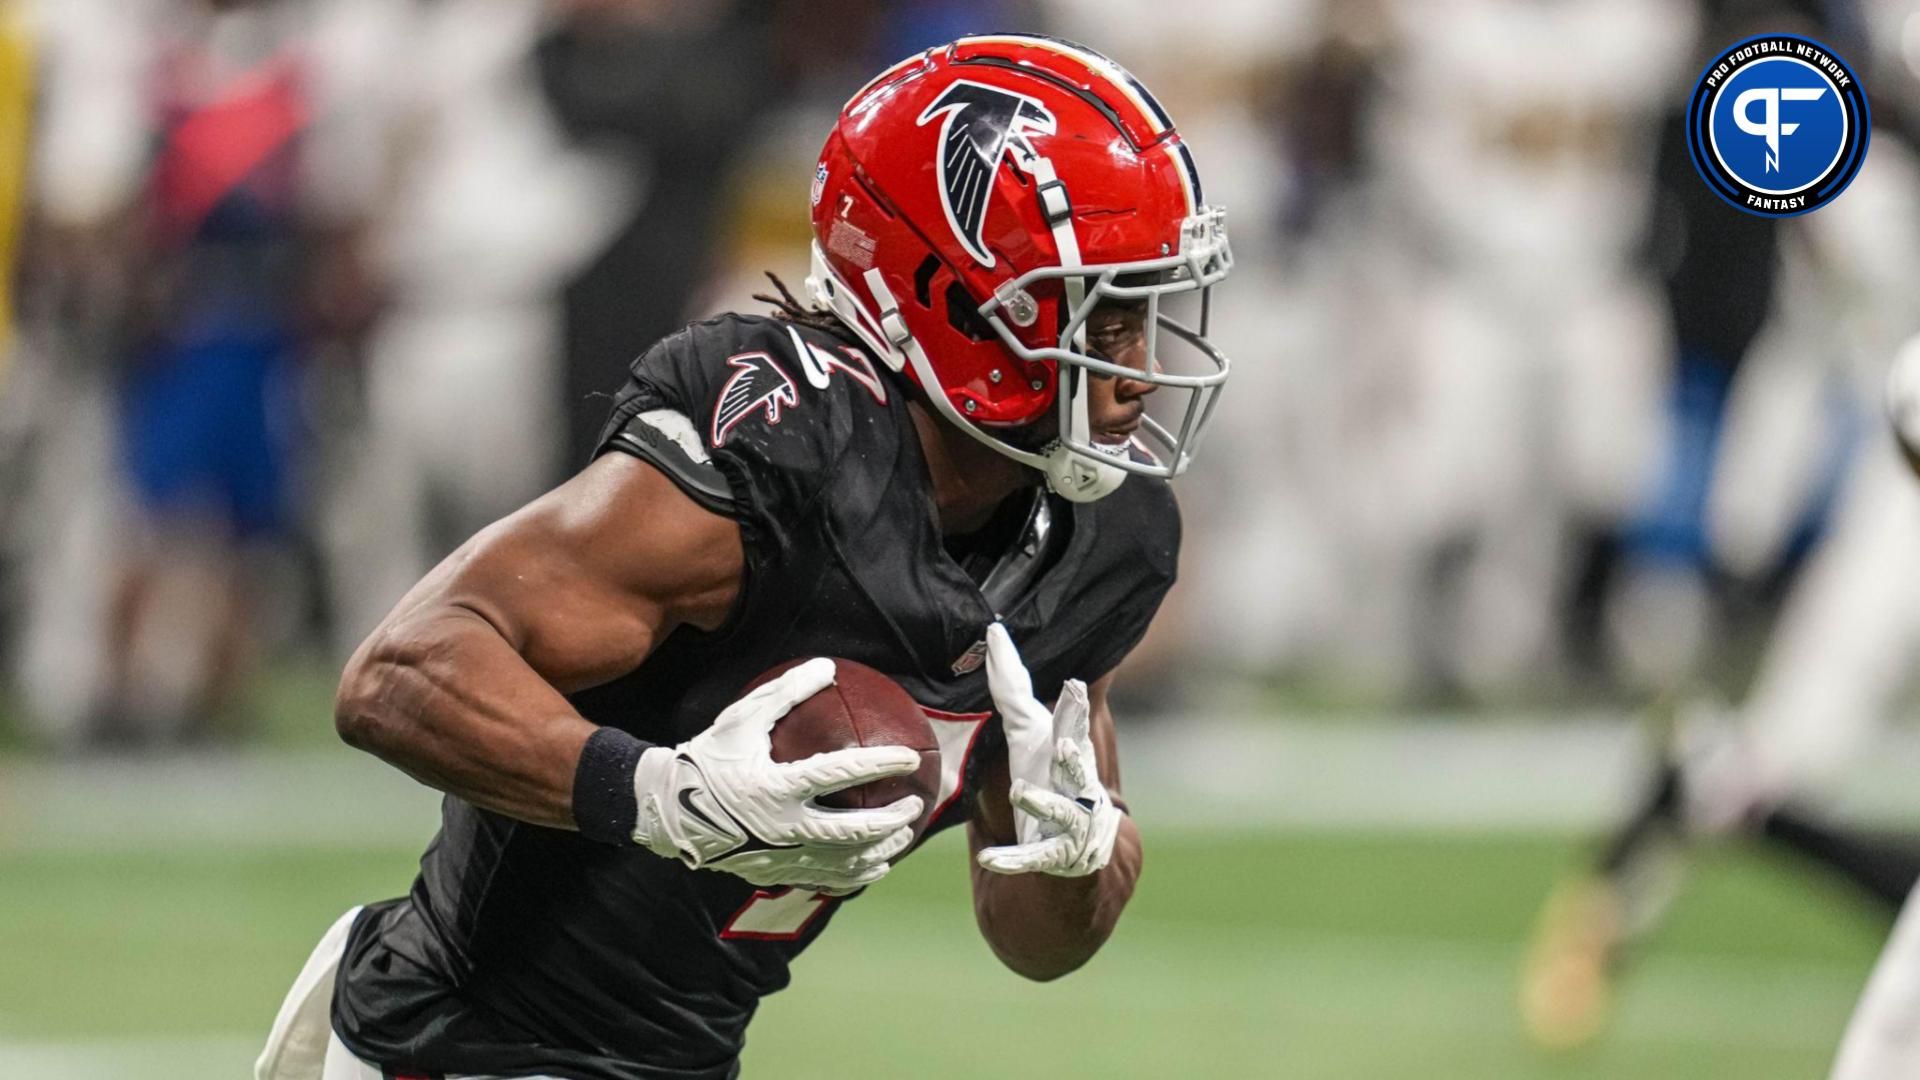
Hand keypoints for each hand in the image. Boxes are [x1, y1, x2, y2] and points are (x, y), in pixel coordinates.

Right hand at [631, 658, 923, 894]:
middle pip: (852, 831)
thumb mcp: (742, 718)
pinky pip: (826, 879)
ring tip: (903, 837)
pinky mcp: (776, 873)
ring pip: (845, 863)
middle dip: (891, 820)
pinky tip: (874, 866)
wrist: (669, 810)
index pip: (842, 773)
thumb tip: (827, 666)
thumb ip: (785, 692)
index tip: (911, 757)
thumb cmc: (709, 757)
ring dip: (881, 850)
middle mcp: (783, 827)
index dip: (881, 764)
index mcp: (777, 786)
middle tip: (915, 804)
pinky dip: (856, 875)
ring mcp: (780, 856)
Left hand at [976, 624, 1122, 877]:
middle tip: (1066, 742)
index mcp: (1071, 754)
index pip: (1074, 728)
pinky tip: (989, 860)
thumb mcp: (1031, 731)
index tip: (1074, 686)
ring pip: (1058, 812)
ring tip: (1020, 790)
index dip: (1074, 711)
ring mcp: (1068, 822)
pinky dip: (1012, 860)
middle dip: (1074, 755)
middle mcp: (1077, 786)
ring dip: (1041, 802)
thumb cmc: (1050, 776)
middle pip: (1078, 768)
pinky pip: (1030, 857)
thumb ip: (1014, 687)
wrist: (1078, 847)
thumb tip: (994, 631)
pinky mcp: (1051, 854)